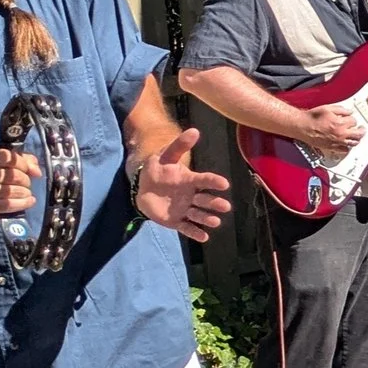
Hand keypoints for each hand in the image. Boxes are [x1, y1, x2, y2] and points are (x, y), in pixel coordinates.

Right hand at [0, 148, 40, 221]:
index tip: (29, 170)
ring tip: (26, 192)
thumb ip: (21, 159)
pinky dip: (23, 203)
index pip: (8, 157)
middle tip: (26, 183)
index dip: (24, 164)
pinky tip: (28, 201)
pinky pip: (9, 204)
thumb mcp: (0, 163)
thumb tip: (36, 170)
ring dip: (25, 192)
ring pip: (12, 190)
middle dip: (26, 180)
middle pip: (13, 175)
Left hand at [132, 128, 233, 242]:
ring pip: (199, 215)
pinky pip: (187, 228)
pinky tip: (204, 237)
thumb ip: (179, 145)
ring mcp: (185, 209)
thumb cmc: (157, 169)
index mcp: (191, 180)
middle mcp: (192, 196)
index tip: (224, 184)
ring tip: (215, 222)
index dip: (214, 182)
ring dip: (207, 219)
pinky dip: (195, 233)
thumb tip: (194, 130)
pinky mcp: (176, 221)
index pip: (205, 180)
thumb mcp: (165, 155)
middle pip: (206, 200)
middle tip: (225, 206)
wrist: (142, 187)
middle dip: (215, 204)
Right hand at [297, 103, 362, 159]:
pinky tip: (347, 144)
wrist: (302, 126)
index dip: (352, 119)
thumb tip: (349, 111)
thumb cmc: (312, 118)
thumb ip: (341, 109)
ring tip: (357, 136)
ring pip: (353, 143)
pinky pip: (344, 150)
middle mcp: (340, 134)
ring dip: (357, 139)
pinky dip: (348, 147)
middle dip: (361, 130)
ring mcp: (337, 142)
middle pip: (358, 134)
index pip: (354, 121)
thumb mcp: (328, 108)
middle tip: (362, 128)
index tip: (350, 118)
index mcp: (340, 123)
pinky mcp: (332, 147)